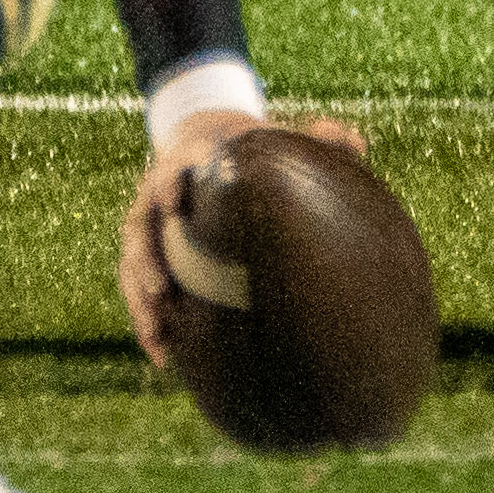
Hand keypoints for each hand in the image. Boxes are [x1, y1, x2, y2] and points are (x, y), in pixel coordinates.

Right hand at [121, 108, 368, 362]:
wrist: (206, 147)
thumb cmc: (248, 150)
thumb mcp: (277, 138)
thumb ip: (318, 137)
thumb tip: (360, 144)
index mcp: (188, 164)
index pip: (173, 171)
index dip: (171, 183)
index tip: (174, 202)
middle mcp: (157, 196)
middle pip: (141, 228)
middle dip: (146, 259)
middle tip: (161, 289)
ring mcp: (147, 227)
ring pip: (133, 266)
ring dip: (141, 301)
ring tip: (157, 335)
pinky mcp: (146, 255)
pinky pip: (138, 290)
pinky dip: (149, 320)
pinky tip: (163, 356)